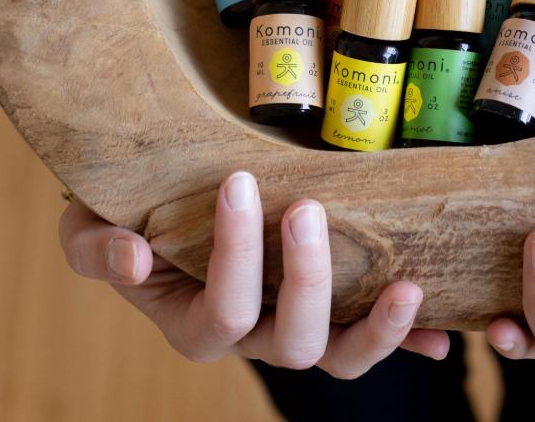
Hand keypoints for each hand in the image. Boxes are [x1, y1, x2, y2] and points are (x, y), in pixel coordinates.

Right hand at [59, 172, 448, 376]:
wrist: (169, 210)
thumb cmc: (132, 217)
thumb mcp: (92, 229)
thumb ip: (98, 248)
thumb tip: (133, 255)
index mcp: (198, 322)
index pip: (222, 309)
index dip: (233, 254)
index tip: (239, 179)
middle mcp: (254, 335)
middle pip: (290, 339)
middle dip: (306, 277)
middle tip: (308, 209)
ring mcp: (297, 325)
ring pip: (340, 355)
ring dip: (377, 327)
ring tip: (409, 287)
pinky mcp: (334, 309)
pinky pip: (372, 338)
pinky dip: (408, 339)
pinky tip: (442, 332)